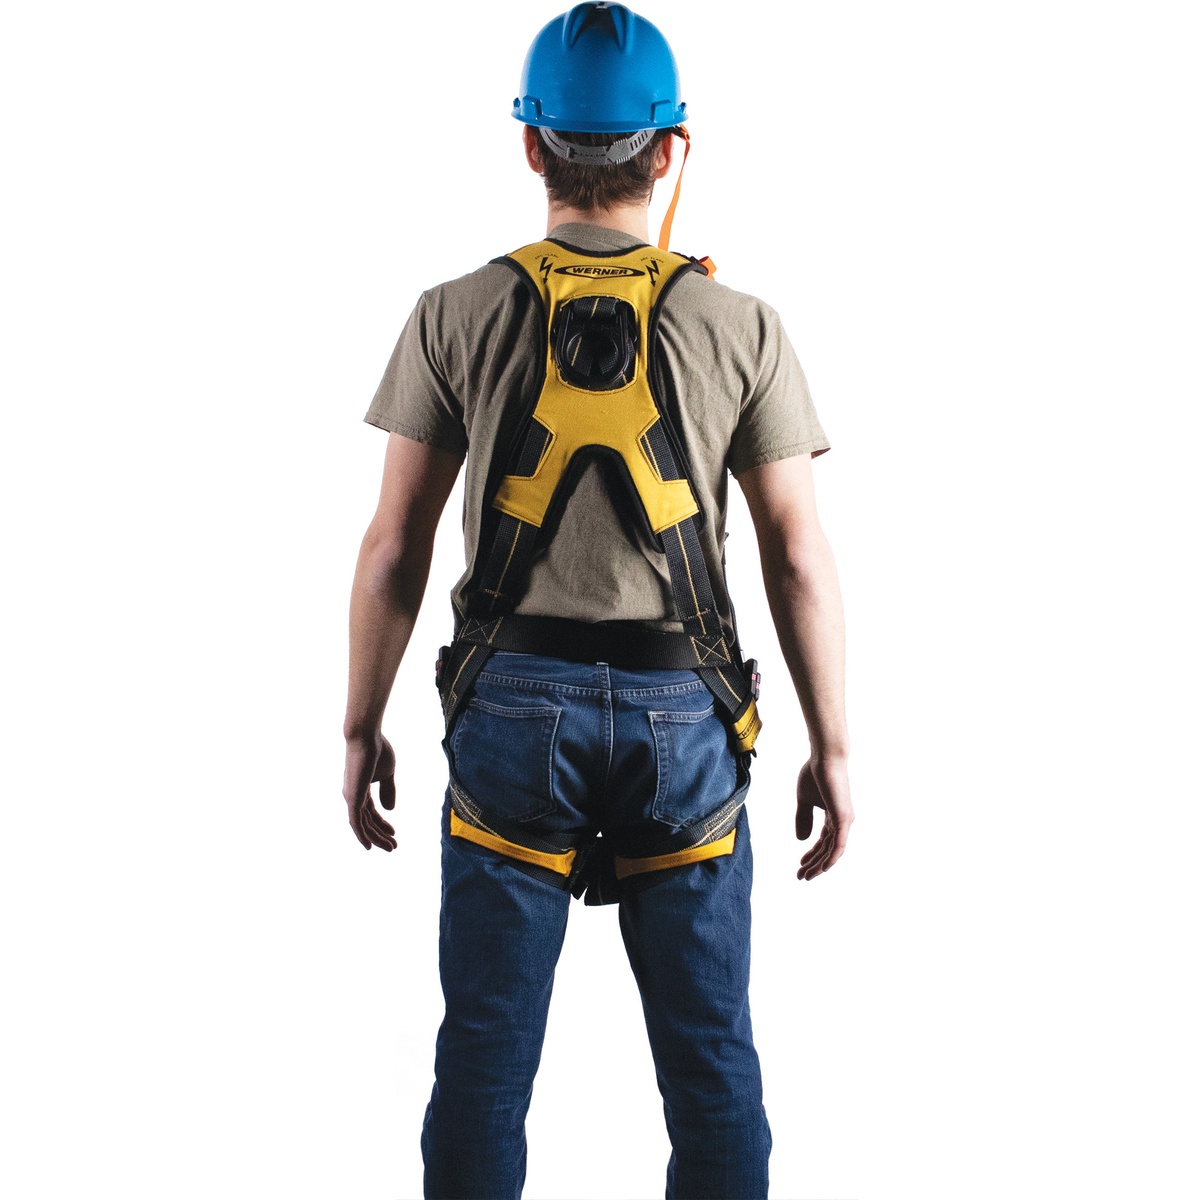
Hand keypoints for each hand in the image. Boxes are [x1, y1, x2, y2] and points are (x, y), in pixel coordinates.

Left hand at [343, 732, 397, 850]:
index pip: (370, 812)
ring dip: (376, 838)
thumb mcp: (387, 773)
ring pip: (362, 825)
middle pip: (366, 822)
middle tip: (393, 847)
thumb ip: (388, 791)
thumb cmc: (377, 749)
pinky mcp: (352, 798)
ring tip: (391, 848)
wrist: (367, 736)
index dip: (381, 824)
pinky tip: (369, 846)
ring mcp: (351, 797)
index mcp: (360, 789)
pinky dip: (362, 835)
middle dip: (380, 835)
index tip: (394, 833)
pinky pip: (356, 822)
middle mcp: (353, 795)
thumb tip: (390, 810)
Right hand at [795, 757, 852, 879]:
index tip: (800, 864)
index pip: (824, 842)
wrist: (825, 757)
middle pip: (828, 850)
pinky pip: (838, 845)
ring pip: (833, 851)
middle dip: (814, 864)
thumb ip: (803, 819)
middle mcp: (842, 821)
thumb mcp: (804, 800)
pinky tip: (823, 869)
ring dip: (819, 865)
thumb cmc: (815, 773)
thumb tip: (801, 840)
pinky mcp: (843, 819)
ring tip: (806, 876)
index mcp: (833, 816)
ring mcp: (844, 821)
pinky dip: (831, 858)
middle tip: (801, 877)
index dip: (812, 854)